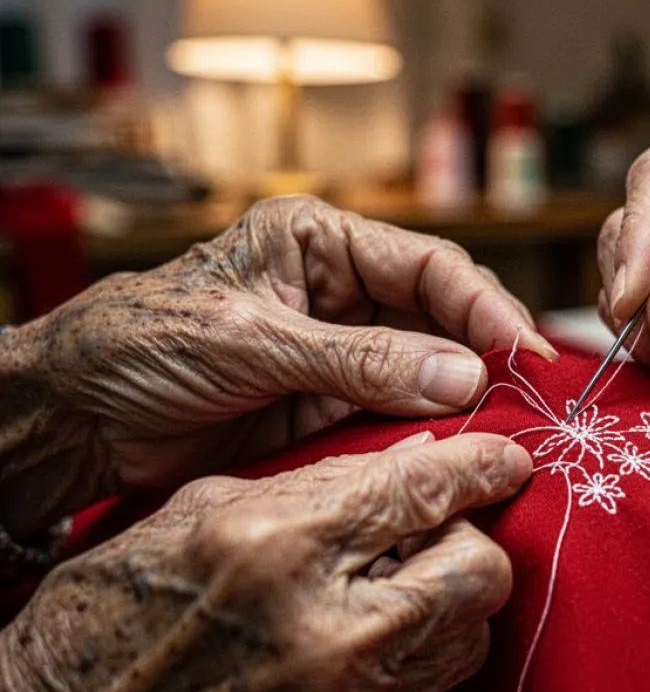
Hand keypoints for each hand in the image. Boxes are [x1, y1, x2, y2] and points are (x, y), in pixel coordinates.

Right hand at [0, 431, 530, 691]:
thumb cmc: (114, 613)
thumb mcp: (204, 510)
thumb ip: (320, 483)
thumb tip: (415, 459)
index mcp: (278, 547)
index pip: (422, 490)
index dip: (480, 465)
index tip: (505, 457)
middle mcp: (327, 630)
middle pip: (479, 570)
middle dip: (474, 538)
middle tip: (441, 527)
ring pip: (470, 634)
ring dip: (451, 598)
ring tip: (399, 583)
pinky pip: (430, 688)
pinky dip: (419, 651)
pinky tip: (370, 635)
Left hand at [3, 195, 552, 535]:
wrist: (76, 420)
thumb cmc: (139, 346)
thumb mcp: (252, 344)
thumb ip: (359, 361)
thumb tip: (463, 376)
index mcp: (318, 242)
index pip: (425, 264)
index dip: (482, 304)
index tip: (523, 350)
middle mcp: (338, 291)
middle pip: (440, 316)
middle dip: (485, 352)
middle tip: (532, 397)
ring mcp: (339, 351)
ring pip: (428, 370)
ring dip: (465, 398)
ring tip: (509, 428)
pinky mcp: (330, 405)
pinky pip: (397, 415)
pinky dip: (429, 433)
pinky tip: (459, 449)